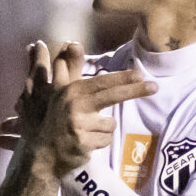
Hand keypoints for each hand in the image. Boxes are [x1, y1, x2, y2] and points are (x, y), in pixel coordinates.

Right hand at [12, 41, 154, 171]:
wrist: (40, 153)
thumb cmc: (48, 118)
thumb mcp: (52, 90)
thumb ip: (63, 67)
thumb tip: (63, 42)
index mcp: (70, 91)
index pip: (101, 82)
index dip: (121, 78)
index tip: (139, 74)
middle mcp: (74, 106)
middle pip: (111, 96)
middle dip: (134, 91)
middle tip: (155, 87)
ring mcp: (79, 126)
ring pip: (109, 125)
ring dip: (103, 129)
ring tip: (86, 131)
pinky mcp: (83, 145)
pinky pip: (105, 141)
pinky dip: (99, 142)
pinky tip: (85, 143)